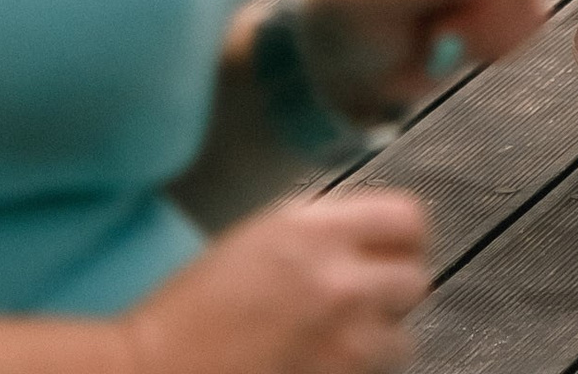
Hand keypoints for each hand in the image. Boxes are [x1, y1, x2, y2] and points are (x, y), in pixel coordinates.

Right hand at [120, 190, 429, 373]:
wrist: (162, 371)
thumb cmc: (194, 307)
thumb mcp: (261, 238)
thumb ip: (320, 230)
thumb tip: (364, 236)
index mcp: (314, 232)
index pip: (407, 219)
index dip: (404, 235)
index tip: (396, 247)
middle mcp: (339, 284)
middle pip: (415, 280)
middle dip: (394, 288)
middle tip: (368, 296)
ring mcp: (343, 345)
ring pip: (403, 338)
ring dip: (381, 336)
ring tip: (342, 337)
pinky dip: (361, 369)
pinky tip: (326, 362)